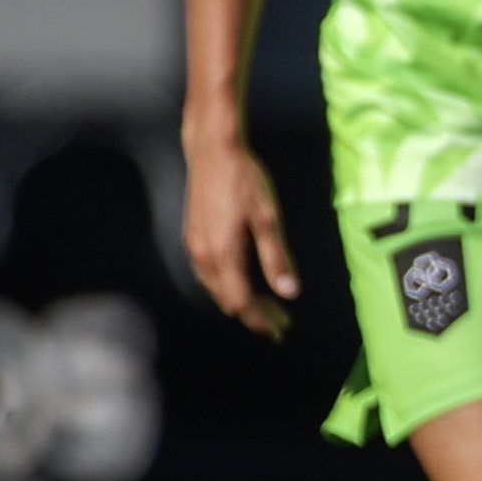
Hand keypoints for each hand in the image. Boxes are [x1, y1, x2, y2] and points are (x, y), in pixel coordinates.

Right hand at [179, 125, 298, 339]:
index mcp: (223, 253)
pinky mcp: (192, 237)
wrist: (212, 152)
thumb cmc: (244, 180)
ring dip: (240, 301)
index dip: (261, 320)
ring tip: (268, 306)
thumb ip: (277, 258)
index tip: (281, 329)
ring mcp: (194, 246)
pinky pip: (208, 275)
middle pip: (227, 301)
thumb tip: (289, 292)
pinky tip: (245, 281)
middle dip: (253, 315)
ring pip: (216, 289)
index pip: (241, 302)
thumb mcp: (268, 219)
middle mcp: (203, 255)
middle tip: (280, 320)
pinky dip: (227, 286)